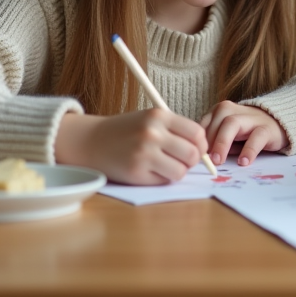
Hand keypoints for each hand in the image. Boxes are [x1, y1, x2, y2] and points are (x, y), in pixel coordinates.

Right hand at [54, 109, 207, 184]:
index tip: (195, 149)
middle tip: (182, 160)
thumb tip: (204, 150)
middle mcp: (152, 133)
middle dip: (192, 161)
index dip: (201, 145)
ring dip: (178, 171)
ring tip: (166, 166)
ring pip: (181, 171)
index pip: (197, 133)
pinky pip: (164, 180)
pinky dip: (162, 178)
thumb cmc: (127, 130)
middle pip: (192, 154)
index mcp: (159, 116)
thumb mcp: (151, 119)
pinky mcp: (136, 172)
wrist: (91, 141)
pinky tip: (150, 170)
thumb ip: (176, 130)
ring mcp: (144, 153)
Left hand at [200, 101, 288, 166]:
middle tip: (205, 159)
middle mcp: (234, 110)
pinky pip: (257, 136)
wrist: (276, 124)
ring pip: (233, 123)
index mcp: (220, 111)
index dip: (198, 139)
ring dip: (223, 142)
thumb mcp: (227, 136)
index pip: (205, 123)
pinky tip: (244, 161)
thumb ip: (214, 143)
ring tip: (218, 160)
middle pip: (218, 120)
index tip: (194, 156)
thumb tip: (199, 159)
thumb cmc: (245, 132)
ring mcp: (251, 118)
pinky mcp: (266, 128)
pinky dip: (249, 149)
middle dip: (210, 140)